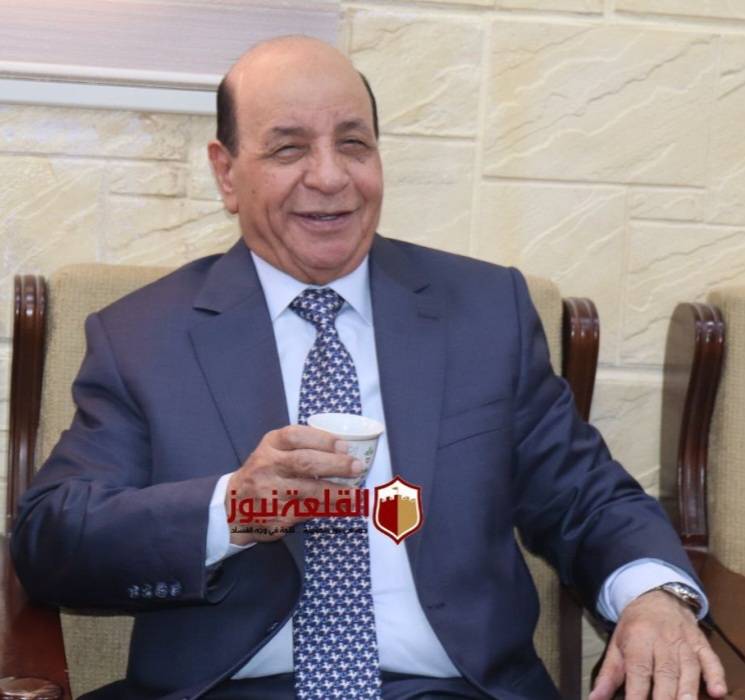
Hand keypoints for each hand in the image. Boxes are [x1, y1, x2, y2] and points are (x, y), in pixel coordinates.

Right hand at [225, 425, 363, 544]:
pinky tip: (344, 507)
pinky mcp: (276, 517)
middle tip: (357, 466)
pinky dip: (329, 508)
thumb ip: (300, 445)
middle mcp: (267, 467)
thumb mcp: (273, 450)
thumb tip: (344, 448)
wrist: (233, 507)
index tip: (343, 445)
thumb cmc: (265, 472)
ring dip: (337, 492)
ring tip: (357, 493)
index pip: (295, 436)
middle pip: (304, 463)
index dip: (321, 439)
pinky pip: (308, 511)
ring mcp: (270, 493)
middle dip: (335, 465)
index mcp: (270, 446)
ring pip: (309, 492)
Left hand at [589, 590, 726, 699]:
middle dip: (664, 697)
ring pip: (689, 670)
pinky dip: (715, 676)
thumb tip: (595, 698)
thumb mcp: (617, 644)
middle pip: (665, 673)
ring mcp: (684, 642)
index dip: (637, 695)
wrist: (656, 596)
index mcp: (638, 639)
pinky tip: (717, 692)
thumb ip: (608, 674)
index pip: (638, 671)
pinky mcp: (701, 644)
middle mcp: (662, 641)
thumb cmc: (635, 626)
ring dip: (688, 691)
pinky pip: (711, 660)